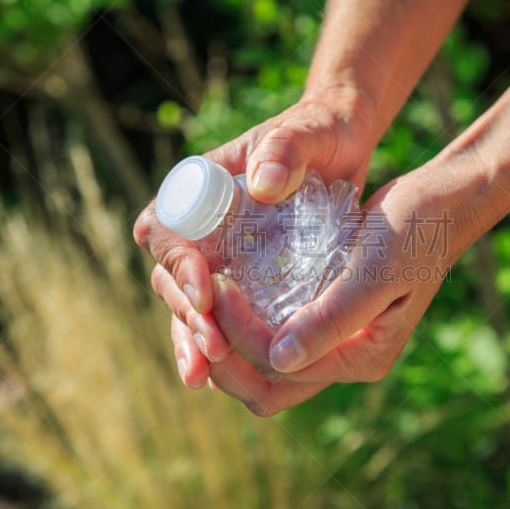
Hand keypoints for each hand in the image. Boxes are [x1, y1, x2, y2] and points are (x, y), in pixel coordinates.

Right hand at [134, 89, 376, 386]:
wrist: (342, 144)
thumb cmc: (320, 132)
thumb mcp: (306, 134)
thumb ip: (285, 149)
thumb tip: (262, 185)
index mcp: (198, 187)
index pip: (167, 229)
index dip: (178, 263)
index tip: (206, 290)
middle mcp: (200, 225)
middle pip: (172, 278)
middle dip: (188, 315)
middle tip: (213, 348)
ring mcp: (220, 254)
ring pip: (190, 305)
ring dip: (193, 341)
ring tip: (203, 376)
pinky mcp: (245, 278)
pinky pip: (221, 316)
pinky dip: (217, 345)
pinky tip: (221, 376)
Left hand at [202, 163, 479, 414]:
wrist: (436, 205)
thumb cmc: (413, 231)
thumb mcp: (375, 270)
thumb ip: (333, 318)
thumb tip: (280, 360)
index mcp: (362, 356)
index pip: (282, 369)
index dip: (241, 338)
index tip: (220, 286)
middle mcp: (345, 357)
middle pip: (267, 385)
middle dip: (226, 357)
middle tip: (201, 305)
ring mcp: (334, 340)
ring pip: (266, 366)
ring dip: (231, 342)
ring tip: (207, 299)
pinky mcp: (325, 316)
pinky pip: (275, 334)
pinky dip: (247, 322)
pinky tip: (229, 288)